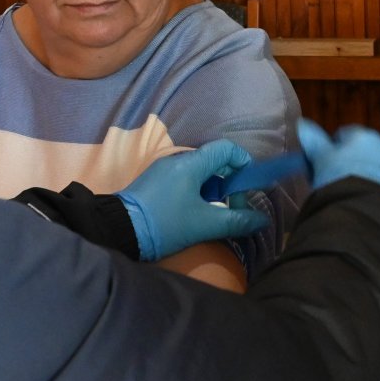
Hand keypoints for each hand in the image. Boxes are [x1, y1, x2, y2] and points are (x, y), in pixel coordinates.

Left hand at [117, 141, 268, 260]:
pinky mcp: (154, 183)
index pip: (227, 149)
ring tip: (212, 216)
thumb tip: (261, 220)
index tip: (248, 189)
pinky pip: (184, 181)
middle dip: (229, 184)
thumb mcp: (205, 225)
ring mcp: (163, 170)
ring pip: (199, 174)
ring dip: (213, 192)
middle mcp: (177, 160)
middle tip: (232, 209)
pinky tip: (193, 216)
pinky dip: (197, 194)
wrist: (117, 231)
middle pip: (215, 163)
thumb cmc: (165, 224)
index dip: (244, 165)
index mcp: (191, 163)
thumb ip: (237, 221)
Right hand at [297, 118, 379, 216]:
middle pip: (366, 153)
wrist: (369, 215)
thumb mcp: (320, 161)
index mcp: (364, 137)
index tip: (322, 166)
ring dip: (371, 182)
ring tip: (355, 201)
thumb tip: (303, 125)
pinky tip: (372, 212)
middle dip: (353, 165)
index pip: (344, 135)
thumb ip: (312, 141)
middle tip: (337, 184)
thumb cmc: (339, 181)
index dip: (331, 150)